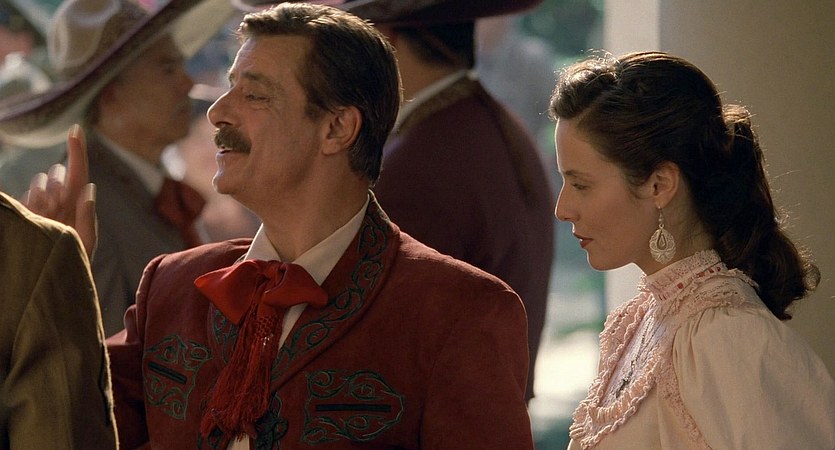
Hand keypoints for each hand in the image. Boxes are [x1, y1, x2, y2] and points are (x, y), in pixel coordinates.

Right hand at [25, 124, 96, 258]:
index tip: (77, 128)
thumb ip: (87, 217)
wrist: (50, 280)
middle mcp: (61, 201)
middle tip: (56, 206)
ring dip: (43, 195)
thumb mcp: (85, 243)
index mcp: (79, 205)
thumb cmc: (74, 264)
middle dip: (56, 183)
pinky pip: (26, 196)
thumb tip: (89, 187)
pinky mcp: (26, 210)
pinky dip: (31, 203)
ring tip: (46, 218)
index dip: (78, 150)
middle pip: (57, 175)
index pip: (79, 173)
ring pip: (40, 183)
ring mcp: (41, 205)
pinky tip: (35, 218)